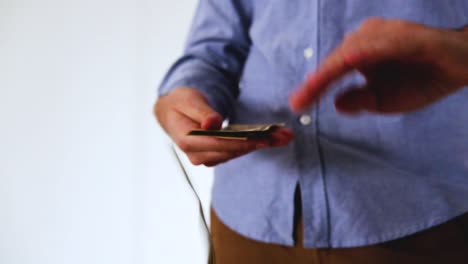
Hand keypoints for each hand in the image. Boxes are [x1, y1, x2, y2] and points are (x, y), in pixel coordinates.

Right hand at [155, 87, 294, 166]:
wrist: (173, 112)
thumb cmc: (180, 103)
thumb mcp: (188, 100)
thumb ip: (201, 113)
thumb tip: (212, 125)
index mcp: (187, 141)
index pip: (218, 145)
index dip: (241, 143)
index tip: (262, 139)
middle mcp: (197, 155)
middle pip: (232, 151)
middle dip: (259, 143)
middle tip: (284, 137)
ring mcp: (207, 157)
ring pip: (238, 153)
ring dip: (261, 145)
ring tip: (285, 136)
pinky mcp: (217, 155)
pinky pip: (237, 150)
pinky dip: (255, 143)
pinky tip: (274, 137)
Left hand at [289, 18, 467, 113]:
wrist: (462, 67)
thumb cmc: (421, 80)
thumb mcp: (385, 100)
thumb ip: (360, 101)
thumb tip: (336, 103)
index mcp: (361, 53)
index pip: (331, 70)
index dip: (313, 87)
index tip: (296, 104)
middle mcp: (368, 39)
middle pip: (335, 60)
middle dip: (316, 82)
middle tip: (297, 102)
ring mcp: (386, 34)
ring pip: (351, 51)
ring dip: (331, 69)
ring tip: (312, 87)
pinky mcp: (406, 36)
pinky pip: (381, 44)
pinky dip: (363, 52)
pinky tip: (350, 60)